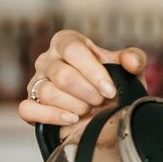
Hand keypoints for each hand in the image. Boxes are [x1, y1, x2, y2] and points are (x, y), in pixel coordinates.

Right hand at [17, 30, 147, 134]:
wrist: (104, 113)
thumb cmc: (111, 84)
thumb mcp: (129, 70)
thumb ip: (134, 60)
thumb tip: (131, 61)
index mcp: (67, 42)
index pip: (73, 50)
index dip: (93, 71)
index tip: (110, 90)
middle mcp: (48, 59)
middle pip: (62, 75)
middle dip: (87, 93)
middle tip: (101, 101)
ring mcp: (36, 81)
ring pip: (48, 93)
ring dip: (75, 106)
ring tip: (88, 109)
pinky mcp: (29, 103)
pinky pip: (28, 109)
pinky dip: (51, 116)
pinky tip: (71, 119)